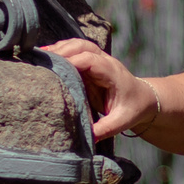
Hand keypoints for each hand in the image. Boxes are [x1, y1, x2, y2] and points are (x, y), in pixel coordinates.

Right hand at [41, 38, 160, 140]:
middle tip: (41, 60)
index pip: (88, 60)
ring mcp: (98, 59)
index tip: (53, 68)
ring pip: (77, 44)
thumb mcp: (121, 122)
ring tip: (40, 56)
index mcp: (111, 72)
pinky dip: (62, 50)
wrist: (143, 99)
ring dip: (60, 48)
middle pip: (81, 46)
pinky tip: (47, 56)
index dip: (70, 61)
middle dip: (61, 50)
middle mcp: (105, 61)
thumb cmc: (133, 109)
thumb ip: (104, 129)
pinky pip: (76, 50)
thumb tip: (86, 138)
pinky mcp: (91, 63)